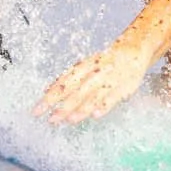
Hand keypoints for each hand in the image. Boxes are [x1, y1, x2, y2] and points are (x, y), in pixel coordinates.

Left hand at [33, 37, 158, 125]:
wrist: (133, 50)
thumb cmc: (104, 62)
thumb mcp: (85, 66)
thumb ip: (68, 79)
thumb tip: (47, 90)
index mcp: (83, 67)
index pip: (63, 83)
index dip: (50, 97)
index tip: (37, 111)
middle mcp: (93, 73)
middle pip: (75, 91)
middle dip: (63, 106)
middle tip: (51, 120)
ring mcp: (108, 79)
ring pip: (92, 95)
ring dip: (81, 108)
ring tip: (69, 120)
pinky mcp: (123, 86)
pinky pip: (112, 97)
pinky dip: (104, 105)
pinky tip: (96, 115)